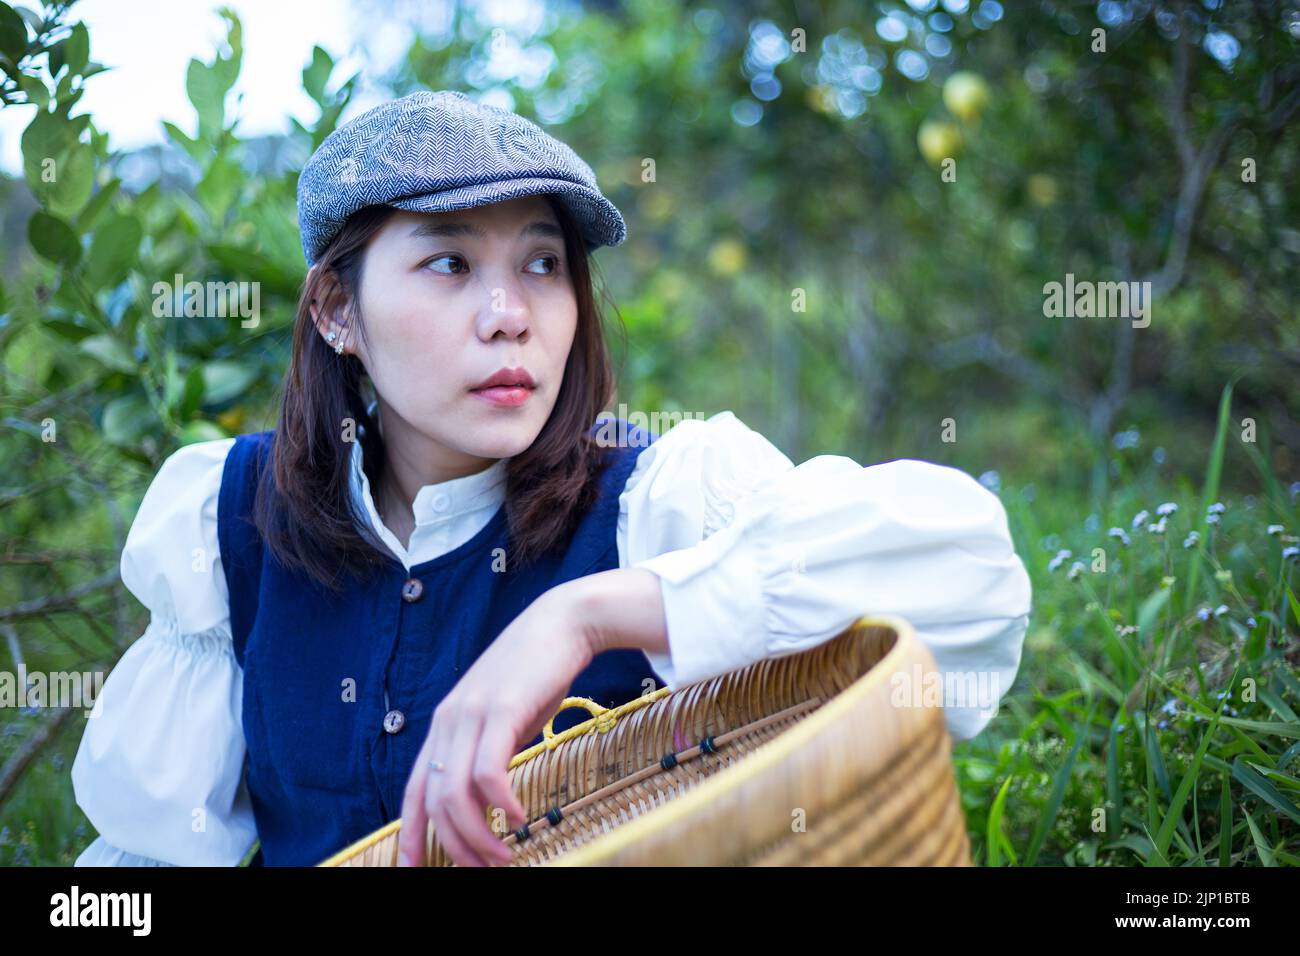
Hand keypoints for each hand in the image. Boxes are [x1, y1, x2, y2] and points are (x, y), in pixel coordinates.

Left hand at [395, 579, 598, 866]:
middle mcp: (449, 721)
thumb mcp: (503, 716)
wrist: (564, 623)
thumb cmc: (538, 672)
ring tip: (503, 856)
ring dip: (479, 835)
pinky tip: (518, 817)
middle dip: (455, 846)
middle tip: (483, 870)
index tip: (414, 869)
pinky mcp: (501, 709)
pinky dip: (500, 803)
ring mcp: (472, 713)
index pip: (414, 791)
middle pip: (434, 801)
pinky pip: (488, 771)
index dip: (411, 835)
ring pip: (455, 793)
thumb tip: (488, 797)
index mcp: (445, 725)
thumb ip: (489, 750)